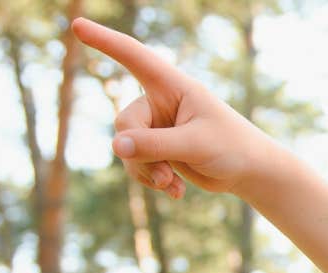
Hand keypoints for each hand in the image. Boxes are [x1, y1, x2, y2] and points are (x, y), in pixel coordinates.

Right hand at [71, 18, 277, 200]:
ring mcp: (157, 126)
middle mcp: (160, 102)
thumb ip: (155, 145)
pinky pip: (136, 163)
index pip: (134, 57)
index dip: (105, 41)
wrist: (250, 172)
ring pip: (126, 147)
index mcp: (173, 86)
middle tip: (162, 175)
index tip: (77, 25)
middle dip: (137, 152)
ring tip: (171, 185)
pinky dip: (151, 179)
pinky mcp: (158, 149)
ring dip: (144, 170)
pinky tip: (175, 191)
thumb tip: (116, 146)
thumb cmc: (232, 147)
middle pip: (125, 122)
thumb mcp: (195, 145)